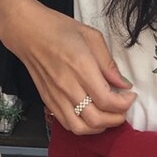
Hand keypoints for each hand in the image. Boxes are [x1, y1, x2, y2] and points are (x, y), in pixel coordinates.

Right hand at [0, 0, 135, 134]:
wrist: (26, 31)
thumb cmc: (59, 29)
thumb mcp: (91, 36)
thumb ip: (108, 63)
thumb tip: (124, 84)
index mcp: (81, 67)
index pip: (107, 100)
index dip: (124, 104)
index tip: (130, 96)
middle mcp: (68, 86)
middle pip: (96, 119)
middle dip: (116, 119)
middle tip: (123, 108)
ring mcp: (55, 96)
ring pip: (81, 128)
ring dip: (99, 127)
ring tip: (108, 116)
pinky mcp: (48, 101)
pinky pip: (67, 124)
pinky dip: (83, 127)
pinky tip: (91, 116)